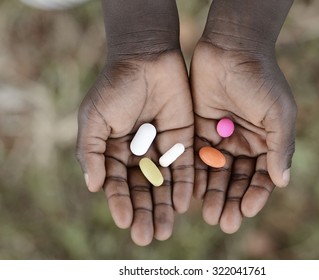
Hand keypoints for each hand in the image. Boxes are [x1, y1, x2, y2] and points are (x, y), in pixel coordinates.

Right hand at [76, 51, 193, 245]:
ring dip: (165, 207)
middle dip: (145, 212)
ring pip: (164, 183)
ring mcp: (162, 147)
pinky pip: (185, 166)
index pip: (117, 183)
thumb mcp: (94, 119)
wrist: (147, 58)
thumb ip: (91, 153)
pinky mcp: (183, 139)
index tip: (125, 221)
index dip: (120, 202)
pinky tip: (184, 204)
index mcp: (114, 151)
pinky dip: (184, 185)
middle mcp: (139, 153)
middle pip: (142, 189)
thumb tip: (93, 187)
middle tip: (148, 237)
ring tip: (165, 230)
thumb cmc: (116, 86)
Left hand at [190, 42, 295, 233]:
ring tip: (208, 215)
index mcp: (265, 142)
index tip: (247, 210)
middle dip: (231, 201)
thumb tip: (283, 182)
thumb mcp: (278, 114)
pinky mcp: (198, 130)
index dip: (256, 194)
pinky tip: (192, 194)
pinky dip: (195, 176)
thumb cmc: (260, 80)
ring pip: (216, 173)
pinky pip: (196, 158)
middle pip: (237, 179)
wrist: (231, 49)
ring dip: (213, 194)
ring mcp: (220, 138)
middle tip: (223, 222)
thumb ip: (280, 148)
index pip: (262, 176)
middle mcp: (242, 143)